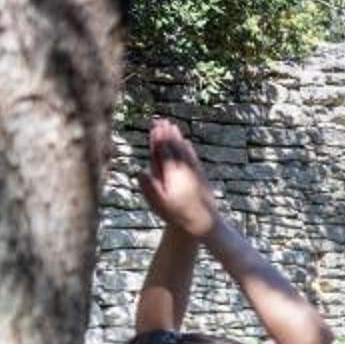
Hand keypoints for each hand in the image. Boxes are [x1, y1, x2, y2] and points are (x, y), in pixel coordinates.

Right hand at [136, 119, 218, 238]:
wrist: (204, 223)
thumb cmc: (178, 215)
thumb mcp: (160, 205)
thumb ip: (149, 188)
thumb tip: (139, 171)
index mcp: (174, 175)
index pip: (165, 152)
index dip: (159, 139)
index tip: (154, 126)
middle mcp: (186, 171)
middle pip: (175, 147)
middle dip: (168, 133)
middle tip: (161, 120)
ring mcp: (195, 173)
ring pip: (185, 151)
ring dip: (178, 137)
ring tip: (172, 126)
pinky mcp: (201, 177)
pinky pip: (193, 158)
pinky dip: (188, 149)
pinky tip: (186, 143)